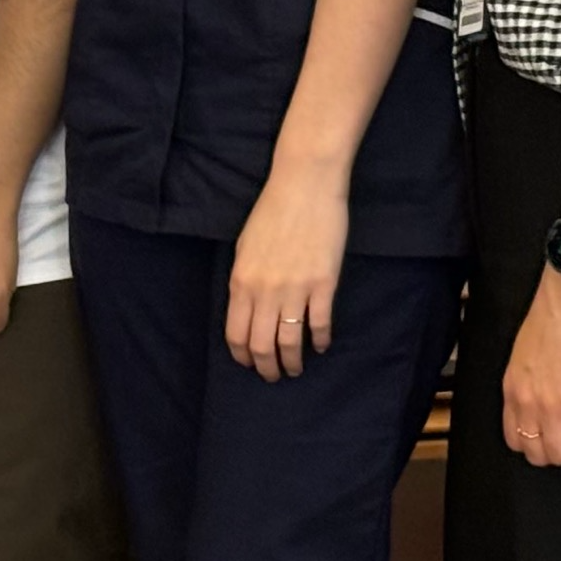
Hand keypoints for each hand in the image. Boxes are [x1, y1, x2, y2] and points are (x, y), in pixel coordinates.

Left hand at [225, 173, 345, 381]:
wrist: (305, 186)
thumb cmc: (273, 211)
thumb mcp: (245, 247)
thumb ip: (244, 281)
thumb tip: (246, 310)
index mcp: (241, 281)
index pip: (236, 334)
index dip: (243, 356)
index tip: (250, 364)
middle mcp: (265, 291)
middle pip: (261, 345)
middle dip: (267, 368)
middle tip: (274, 375)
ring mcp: (295, 289)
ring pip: (290, 342)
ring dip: (293, 362)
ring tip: (297, 368)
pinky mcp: (324, 285)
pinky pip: (320, 325)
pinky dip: (321, 341)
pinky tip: (322, 344)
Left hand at [502, 266, 560, 466]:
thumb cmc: (552, 317)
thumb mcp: (525, 355)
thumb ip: (530, 380)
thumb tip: (544, 394)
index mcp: (512, 390)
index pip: (514, 440)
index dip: (537, 446)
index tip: (555, 435)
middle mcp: (528, 404)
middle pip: (539, 455)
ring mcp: (553, 407)